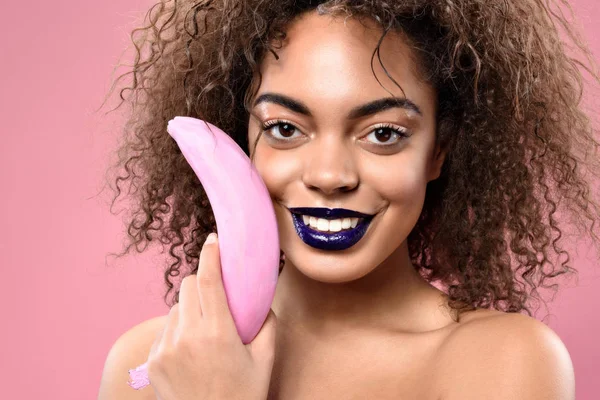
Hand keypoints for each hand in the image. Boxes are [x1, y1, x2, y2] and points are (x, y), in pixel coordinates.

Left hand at [147, 232, 277, 399]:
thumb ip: (267, 325)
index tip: (213, 240)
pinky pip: (165, 330)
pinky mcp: (152, 361)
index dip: (210, 255)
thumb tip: (261, 301)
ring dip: (190, 309)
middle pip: (187, 286)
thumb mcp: (265, 362)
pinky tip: (191, 350)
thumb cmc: (241, 396)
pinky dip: (177, 330)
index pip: (208, 281)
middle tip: (215, 297)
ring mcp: (165, 349)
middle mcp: (187, 337)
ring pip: (175, 308)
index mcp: (218, 334)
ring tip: (205, 333)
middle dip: (200, 283)